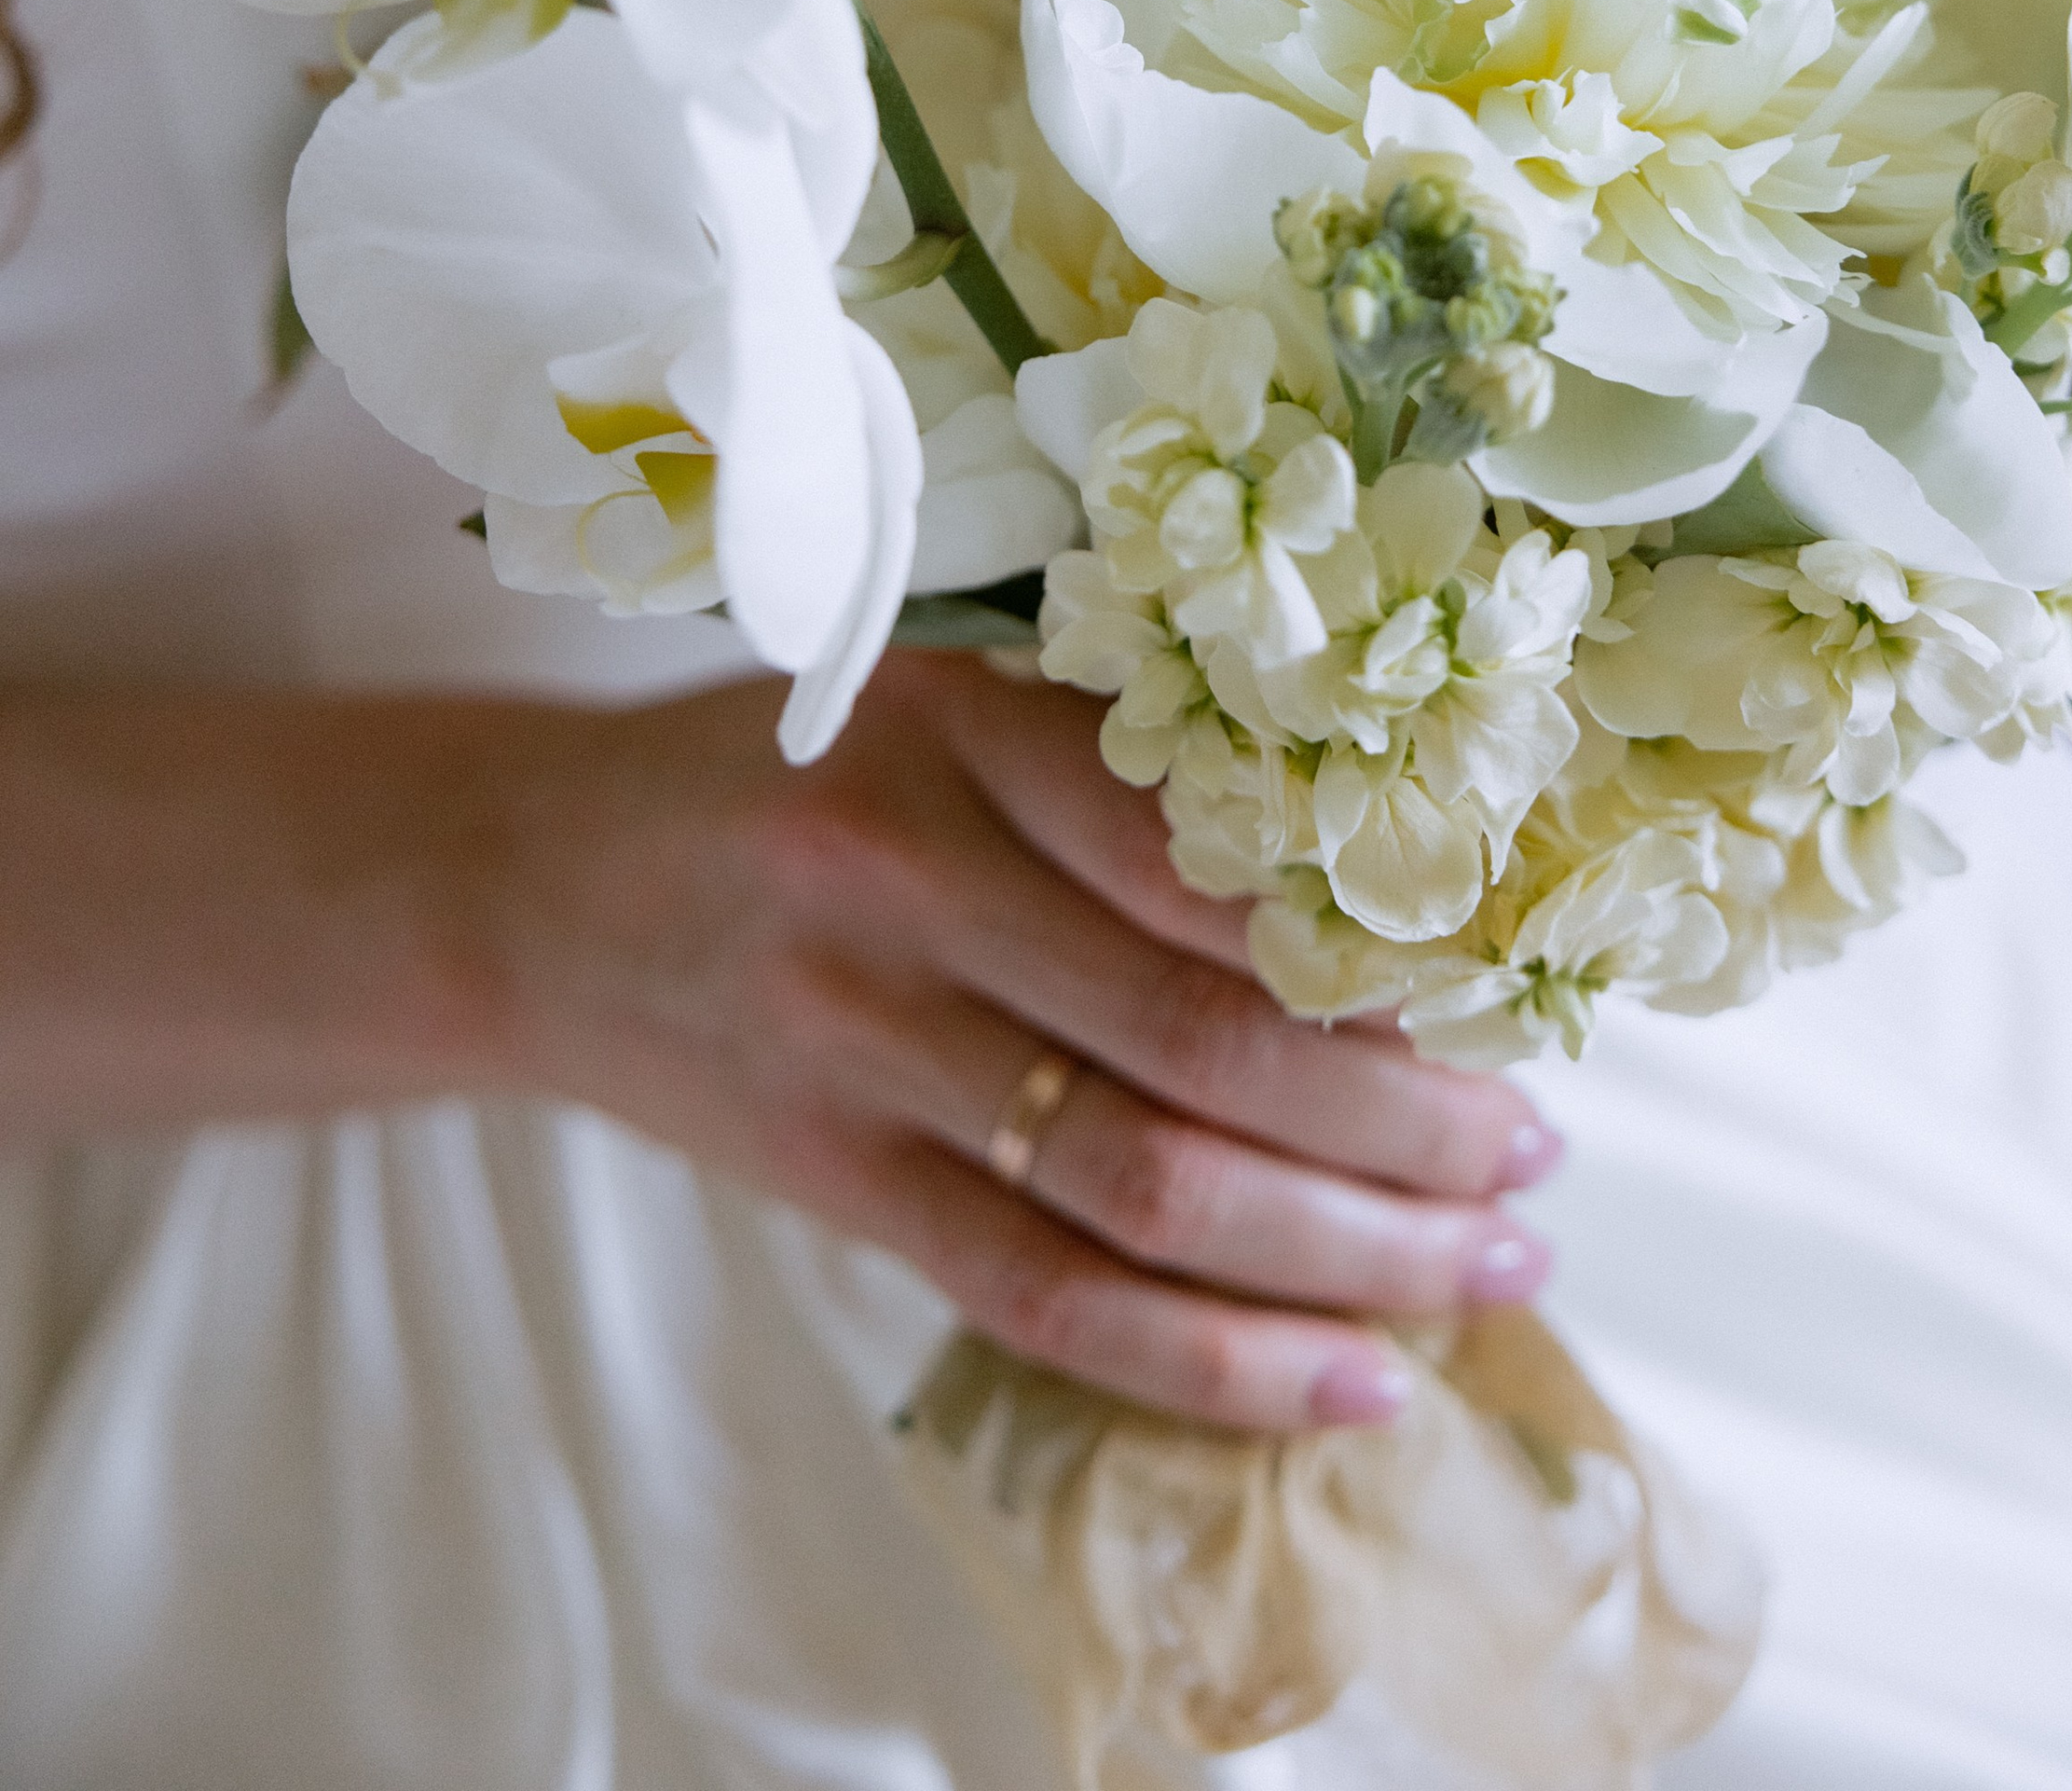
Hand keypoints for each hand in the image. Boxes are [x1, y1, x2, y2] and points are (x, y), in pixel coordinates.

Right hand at [493, 654, 1561, 1432]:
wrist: (531, 888)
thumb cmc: (780, 774)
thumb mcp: (935, 698)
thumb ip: (1112, 765)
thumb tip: (1372, 877)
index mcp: (957, 736)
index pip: (1208, 854)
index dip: (1379, 936)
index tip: (1507, 979)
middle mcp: (907, 889)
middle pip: (1207, 1035)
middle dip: (1407, 1117)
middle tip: (1535, 1155)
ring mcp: (863, 1050)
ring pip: (1149, 1183)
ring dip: (1351, 1246)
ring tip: (1489, 1267)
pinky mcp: (838, 1183)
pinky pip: (1048, 1297)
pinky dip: (1212, 1358)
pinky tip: (1348, 1378)